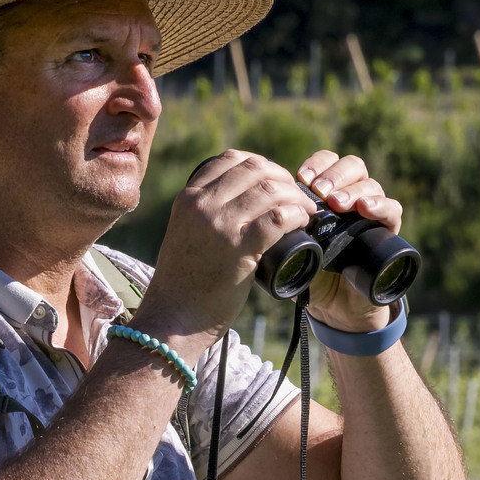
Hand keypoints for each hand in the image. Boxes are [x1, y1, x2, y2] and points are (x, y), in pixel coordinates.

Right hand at [138, 150, 318, 349]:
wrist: (173, 320)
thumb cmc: (183, 284)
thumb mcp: (185, 234)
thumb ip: (204, 214)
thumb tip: (238, 203)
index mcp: (189, 197)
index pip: (232, 159)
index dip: (262, 166)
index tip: (275, 182)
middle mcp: (202, 205)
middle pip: (255, 169)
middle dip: (283, 178)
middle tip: (296, 197)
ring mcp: (219, 225)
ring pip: (270, 190)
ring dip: (295, 197)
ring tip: (306, 211)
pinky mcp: (237, 249)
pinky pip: (277, 218)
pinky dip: (296, 215)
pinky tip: (303, 222)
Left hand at [296, 152, 404, 334]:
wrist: (335, 306)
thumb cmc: (311, 274)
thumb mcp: (292, 249)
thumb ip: (280, 231)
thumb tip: (261, 217)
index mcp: (328, 196)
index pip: (327, 163)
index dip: (317, 165)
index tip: (301, 178)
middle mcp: (352, 198)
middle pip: (351, 166)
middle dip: (334, 175)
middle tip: (319, 191)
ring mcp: (371, 213)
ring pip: (370, 183)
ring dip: (352, 190)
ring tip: (336, 204)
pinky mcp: (388, 231)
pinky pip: (393, 210)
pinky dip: (381, 205)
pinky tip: (366, 208)